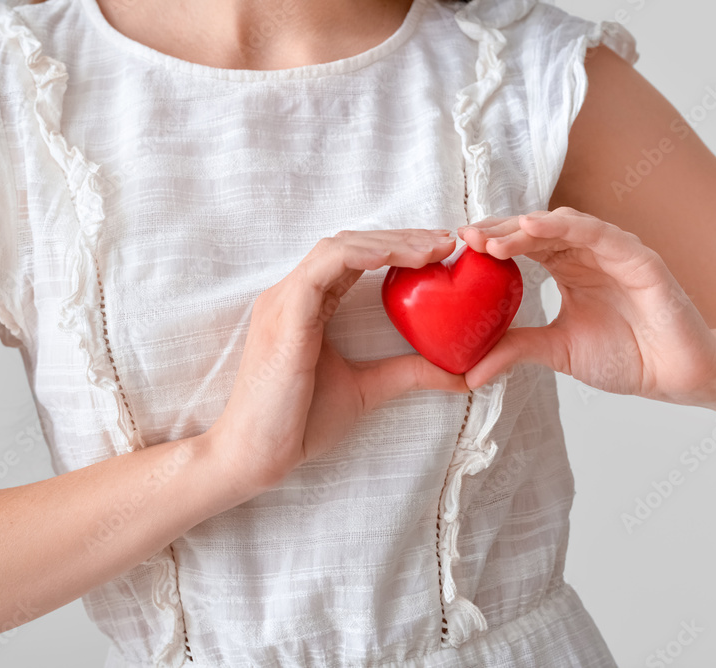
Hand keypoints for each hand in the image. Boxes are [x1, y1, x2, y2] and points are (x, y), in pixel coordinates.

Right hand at [207, 229, 469, 496]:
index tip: (441, 252)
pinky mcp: (284, 315)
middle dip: (401, 237)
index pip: (353, 258)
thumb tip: (460, 374)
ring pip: (339, 247)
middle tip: (447, 241)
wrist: (255, 455)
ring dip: (389, 243)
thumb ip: (408, 373)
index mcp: (306, 305)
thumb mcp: (367, 390)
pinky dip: (361, 256)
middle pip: (350, 244)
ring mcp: (284, 301)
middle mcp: (292, 294)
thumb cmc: (299, 423)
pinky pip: (324, 268)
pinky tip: (398, 257)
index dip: (397, 248)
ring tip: (433, 250)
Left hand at [456, 207, 715, 403]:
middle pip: (537, 230)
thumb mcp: (557, 351)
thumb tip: (468, 374)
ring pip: (563, 225)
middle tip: (466, 238)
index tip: (458, 249)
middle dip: (500, 231)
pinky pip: (600, 234)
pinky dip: (566, 227)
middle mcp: (587, 253)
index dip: (492, 243)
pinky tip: (534, 226)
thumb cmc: (625, 357)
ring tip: (493, 238)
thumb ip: (516, 350)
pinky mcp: (638, 257)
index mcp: (568, 267)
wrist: (674, 376)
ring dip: (525, 227)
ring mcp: (613, 251)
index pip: (523, 245)